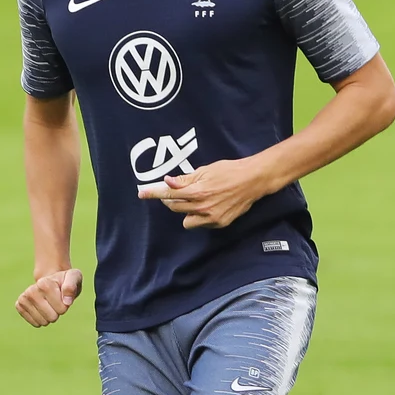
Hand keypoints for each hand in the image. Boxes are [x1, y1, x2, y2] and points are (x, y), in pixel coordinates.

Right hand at [16, 267, 83, 326]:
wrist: (52, 281)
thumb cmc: (64, 280)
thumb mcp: (74, 277)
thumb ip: (72, 287)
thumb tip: (67, 302)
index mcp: (44, 284)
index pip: (61, 309)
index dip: (66, 305)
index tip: (62, 295)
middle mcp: (31, 291)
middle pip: (52, 317)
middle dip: (57, 312)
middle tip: (56, 301)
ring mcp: (23, 299)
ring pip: (43, 322)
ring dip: (49, 316)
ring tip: (49, 304)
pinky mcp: (19, 306)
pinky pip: (35, 323)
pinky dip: (41, 320)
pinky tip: (42, 309)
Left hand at [137, 158, 269, 228]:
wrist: (253, 181)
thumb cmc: (229, 171)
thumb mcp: (206, 170)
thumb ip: (186, 179)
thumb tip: (168, 182)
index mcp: (198, 191)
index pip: (169, 194)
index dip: (154, 193)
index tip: (142, 193)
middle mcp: (202, 207)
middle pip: (174, 208)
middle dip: (171, 200)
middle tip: (175, 191)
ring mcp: (211, 218)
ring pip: (186, 221)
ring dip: (186, 212)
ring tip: (195, 201)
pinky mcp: (219, 223)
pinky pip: (200, 224)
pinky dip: (200, 217)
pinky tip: (209, 206)